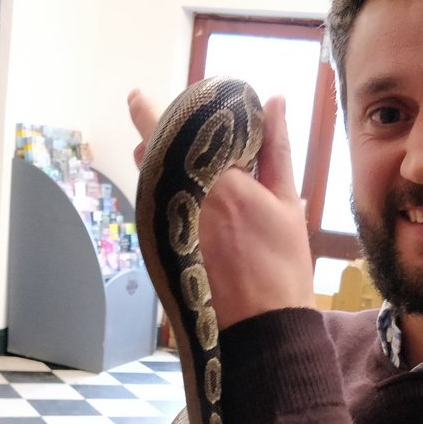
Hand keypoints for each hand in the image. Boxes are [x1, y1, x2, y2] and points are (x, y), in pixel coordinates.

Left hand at [128, 90, 315, 328]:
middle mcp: (184, 201)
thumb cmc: (281, 268)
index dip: (147, 111)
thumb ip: (277, 149)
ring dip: (159, 167)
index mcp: (218, 181)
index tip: (134, 95)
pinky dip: (164, 197)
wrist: (260, 328)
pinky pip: (153, 210)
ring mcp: (166, 228)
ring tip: (177, 158)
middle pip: (152, 156)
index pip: (172, 132)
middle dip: (158, 138)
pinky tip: (184, 198)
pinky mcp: (159, 250)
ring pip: (150, 183)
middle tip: (170, 125)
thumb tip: (277, 101)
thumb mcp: (288, 203)